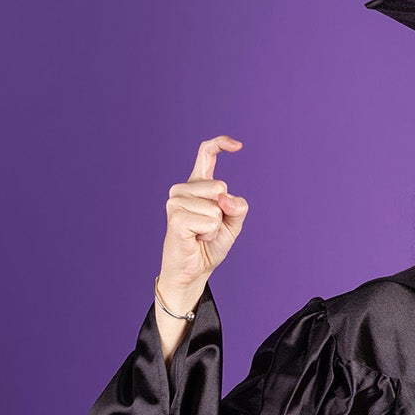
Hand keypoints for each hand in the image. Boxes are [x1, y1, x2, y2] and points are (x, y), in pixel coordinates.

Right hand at [159, 135, 249, 298]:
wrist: (193, 270)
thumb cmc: (209, 244)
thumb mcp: (232, 223)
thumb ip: (237, 207)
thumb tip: (225, 198)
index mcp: (196, 184)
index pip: (206, 154)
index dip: (221, 144)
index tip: (238, 146)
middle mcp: (182, 188)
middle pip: (221, 186)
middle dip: (223, 212)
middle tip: (208, 227)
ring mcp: (176, 201)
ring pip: (216, 207)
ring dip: (216, 227)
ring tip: (200, 234)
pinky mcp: (176, 218)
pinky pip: (211, 222)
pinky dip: (210, 234)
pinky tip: (196, 239)